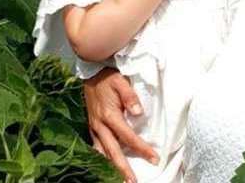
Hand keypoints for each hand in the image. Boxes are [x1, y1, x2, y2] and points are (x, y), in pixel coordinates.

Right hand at [83, 68, 158, 182]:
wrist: (90, 73)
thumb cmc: (108, 77)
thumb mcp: (121, 82)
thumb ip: (130, 97)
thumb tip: (139, 112)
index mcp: (109, 116)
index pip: (128, 137)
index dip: (142, 149)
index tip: (154, 159)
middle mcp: (100, 126)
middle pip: (113, 152)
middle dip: (123, 168)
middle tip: (133, 182)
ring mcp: (95, 128)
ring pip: (103, 153)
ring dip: (112, 167)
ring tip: (122, 180)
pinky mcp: (92, 127)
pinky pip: (97, 147)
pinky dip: (104, 158)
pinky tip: (110, 166)